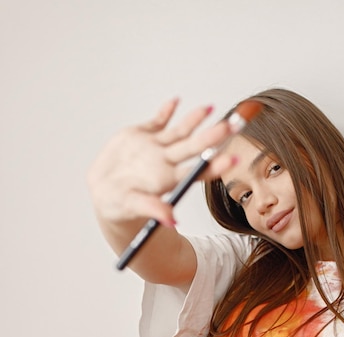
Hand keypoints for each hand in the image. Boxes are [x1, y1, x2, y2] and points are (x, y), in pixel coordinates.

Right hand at [88, 98, 235, 227]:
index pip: (197, 172)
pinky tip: (175, 101)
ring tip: (209, 109)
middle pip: (194, 147)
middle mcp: (167, 162)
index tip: (232, 159)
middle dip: (212, 136)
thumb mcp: (133, 207)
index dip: (214, 165)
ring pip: (180, 132)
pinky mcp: (141, 136)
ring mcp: (156, 147)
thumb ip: (152, 209)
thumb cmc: (120, 205)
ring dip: (194, 120)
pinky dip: (166, 111)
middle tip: (231, 125)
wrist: (104, 192)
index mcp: (168, 179)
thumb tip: (172, 221)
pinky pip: (157, 121)